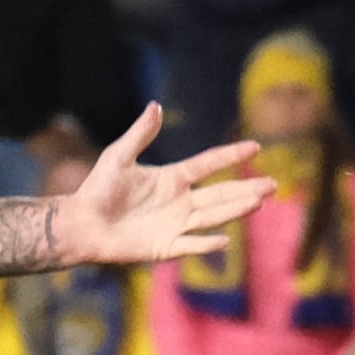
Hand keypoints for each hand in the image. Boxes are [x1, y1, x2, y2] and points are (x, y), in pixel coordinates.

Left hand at [53, 106, 267, 265]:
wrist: (81, 224)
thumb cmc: (97, 189)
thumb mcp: (118, 157)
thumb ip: (140, 134)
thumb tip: (155, 106)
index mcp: (172, 178)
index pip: (209, 164)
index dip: (230, 155)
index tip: (256, 146)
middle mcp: (179, 201)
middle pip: (220, 193)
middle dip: (246, 189)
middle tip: (273, 185)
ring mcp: (174, 225)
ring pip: (213, 217)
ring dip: (236, 210)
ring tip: (260, 201)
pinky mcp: (165, 248)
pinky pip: (190, 244)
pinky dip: (207, 243)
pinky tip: (225, 238)